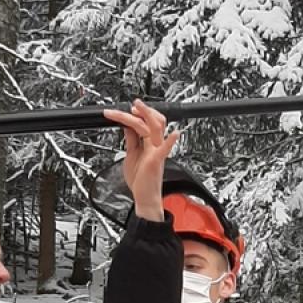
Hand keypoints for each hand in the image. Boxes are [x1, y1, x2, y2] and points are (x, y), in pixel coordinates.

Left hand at [106, 98, 178, 221]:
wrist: (144, 197)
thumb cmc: (140, 180)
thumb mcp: (130, 155)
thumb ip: (130, 140)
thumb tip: (126, 126)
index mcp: (149, 143)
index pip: (144, 123)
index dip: (137, 114)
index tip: (126, 110)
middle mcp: (154, 145)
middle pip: (153, 121)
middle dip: (143, 110)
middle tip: (133, 104)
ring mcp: (156, 152)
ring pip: (155, 128)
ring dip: (146, 115)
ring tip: (136, 107)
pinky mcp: (156, 161)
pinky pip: (165, 149)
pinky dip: (170, 141)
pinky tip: (175, 134)